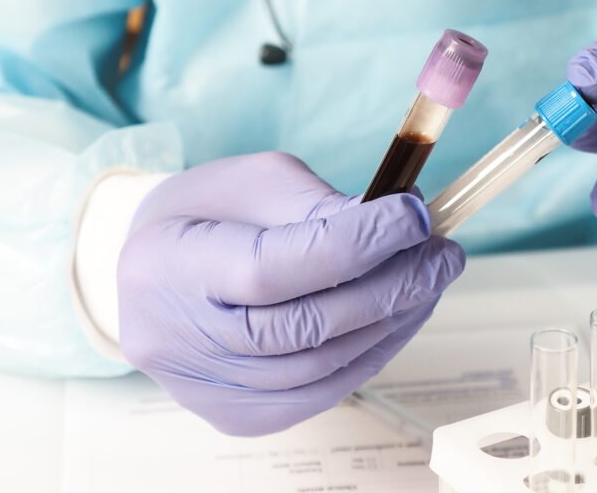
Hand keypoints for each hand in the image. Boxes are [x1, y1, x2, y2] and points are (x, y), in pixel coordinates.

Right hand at [117, 152, 463, 435]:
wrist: (153, 268)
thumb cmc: (211, 211)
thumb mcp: (257, 181)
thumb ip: (321, 207)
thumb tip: (402, 226)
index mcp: (170, 265)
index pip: (274, 268)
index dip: (355, 245)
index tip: (415, 216)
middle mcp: (177, 340)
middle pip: (303, 327)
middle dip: (389, 287)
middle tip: (443, 254)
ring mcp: (204, 390)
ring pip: (319, 368)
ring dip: (391, 323)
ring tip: (431, 281)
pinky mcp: (235, 415)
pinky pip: (318, 394)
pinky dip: (370, 356)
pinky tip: (400, 318)